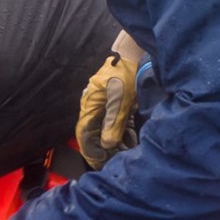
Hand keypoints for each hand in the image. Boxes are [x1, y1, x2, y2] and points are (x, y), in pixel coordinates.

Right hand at [77, 50, 138, 168]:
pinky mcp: (118, 102)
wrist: (135, 56)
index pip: (85, 133)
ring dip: (116, 141)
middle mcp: (95, 106)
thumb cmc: (124, 76)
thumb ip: (113, 124)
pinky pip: (118, 121)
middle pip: (96, 132)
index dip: (90, 149)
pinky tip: (131, 141)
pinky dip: (123, 132)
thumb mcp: (120, 102)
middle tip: (113, 162)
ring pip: (108, 128)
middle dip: (104, 148)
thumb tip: (106, 145)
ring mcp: (106, 104)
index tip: (98, 163)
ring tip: (125, 154)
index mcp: (90, 106)